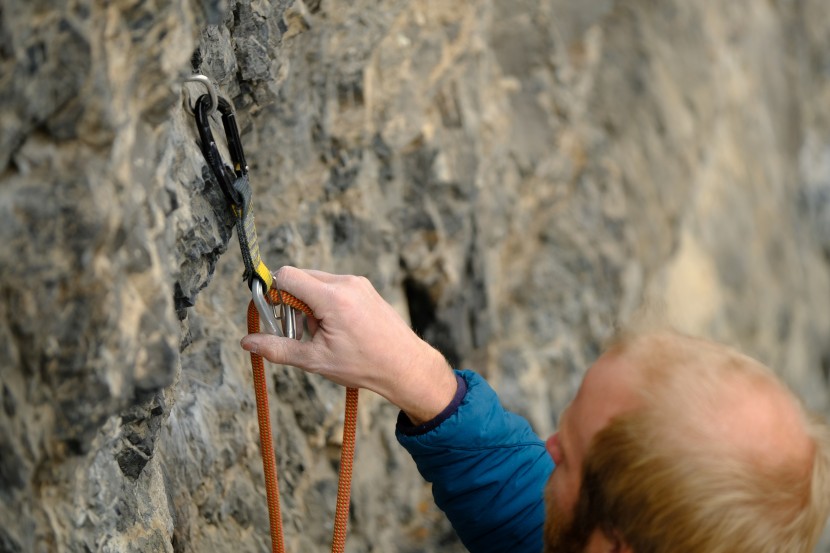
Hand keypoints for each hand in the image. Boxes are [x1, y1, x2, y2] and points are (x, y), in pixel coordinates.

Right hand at [240, 267, 456, 424]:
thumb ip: (278, 349)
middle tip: (297, 332)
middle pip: (300, 277)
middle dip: (290, 302)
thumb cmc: (364, 365)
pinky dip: (325, 303)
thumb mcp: (316, 361)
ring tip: (320, 334)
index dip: (271, 292)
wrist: (406, 366)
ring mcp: (357, 283)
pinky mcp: (364, 287)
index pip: (287, 276)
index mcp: (332, 298)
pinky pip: (333, 286)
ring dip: (307, 304)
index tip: (269, 313)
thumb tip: (246, 342)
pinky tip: (335, 329)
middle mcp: (346, 283)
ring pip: (316, 282)